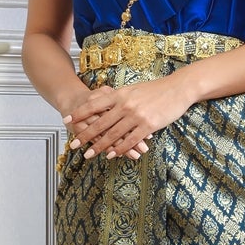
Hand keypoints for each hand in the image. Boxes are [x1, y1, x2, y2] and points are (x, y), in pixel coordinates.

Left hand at [63, 71, 195, 161]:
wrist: (178, 88)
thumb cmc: (155, 89)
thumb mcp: (133, 89)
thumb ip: (118, 97)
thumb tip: (103, 101)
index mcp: (120, 94)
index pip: (95, 104)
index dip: (80, 113)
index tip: (67, 120)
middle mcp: (125, 105)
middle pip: (100, 123)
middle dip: (85, 135)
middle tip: (73, 144)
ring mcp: (136, 116)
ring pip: (113, 134)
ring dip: (100, 146)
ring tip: (89, 155)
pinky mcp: (148, 125)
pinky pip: (130, 140)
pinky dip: (120, 149)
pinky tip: (112, 155)